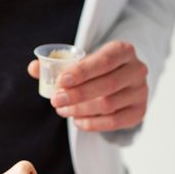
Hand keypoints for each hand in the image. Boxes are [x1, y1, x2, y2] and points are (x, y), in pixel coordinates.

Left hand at [28, 40, 148, 131]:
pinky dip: (92, 123)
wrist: (120, 83)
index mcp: (123, 50)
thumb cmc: (95, 70)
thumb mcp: (80, 62)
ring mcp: (141, 92)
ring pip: (108, 105)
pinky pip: (114, 122)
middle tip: (55, 101)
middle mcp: (137, 69)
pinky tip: (77, 120)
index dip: (82, 72)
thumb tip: (33, 68)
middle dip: (77, 94)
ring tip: (62, 110)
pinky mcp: (139, 111)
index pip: (104, 60)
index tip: (61, 81)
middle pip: (107, 85)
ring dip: (81, 110)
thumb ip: (56, 65)